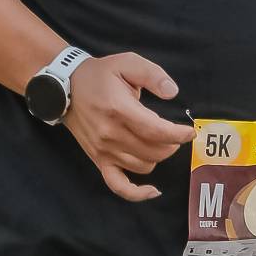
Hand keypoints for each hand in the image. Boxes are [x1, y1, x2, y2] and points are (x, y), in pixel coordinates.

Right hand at [62, 52, 194, 203]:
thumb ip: (153, 75)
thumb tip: (173, 93)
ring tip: (158, 142)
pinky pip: (118, 185)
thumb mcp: (127, 62)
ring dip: (158, 156)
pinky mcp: (98, 160)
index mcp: (119, 109)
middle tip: (173, 133)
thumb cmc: (100, 75)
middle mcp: (110, 134)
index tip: (189, 132)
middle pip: (154, 151)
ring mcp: (103, 150)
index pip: (156, 131)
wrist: (66, 88)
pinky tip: (153, 190)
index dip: (178, 134)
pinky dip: (137, 193)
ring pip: (144, 166)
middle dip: (171, 144)